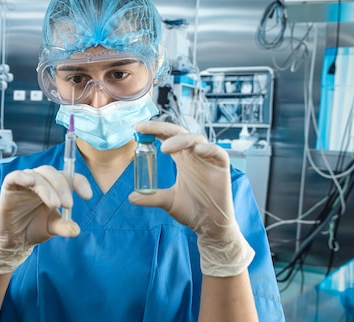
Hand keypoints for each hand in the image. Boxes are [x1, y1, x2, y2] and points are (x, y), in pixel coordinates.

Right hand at [0, 166, 91, 274]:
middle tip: (68, 204)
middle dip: (63, 187)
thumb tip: (76, 229)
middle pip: (53, 173)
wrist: (14, 240)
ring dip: (48, 188)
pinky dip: (22, 176)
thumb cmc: (33, 228)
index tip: (88, 195)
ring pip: (38, 175)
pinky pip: (15, 176)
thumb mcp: (52, 228)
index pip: (68, 176)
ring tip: (54, 204)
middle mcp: (40, 181)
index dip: (79, 182)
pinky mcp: (9, 187)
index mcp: (53, 186)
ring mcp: (24, 183)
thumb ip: (64, 226)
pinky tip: (30, 182)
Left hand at [129, 121, 253, 276]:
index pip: (167, 137)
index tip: (137, 127)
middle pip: (179, 133)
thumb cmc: (192, 210)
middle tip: (145, 129)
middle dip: (162, 128)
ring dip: (181, 139)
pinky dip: (209, 148)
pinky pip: (218, 152)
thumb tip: (131, 197)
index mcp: (181, 159)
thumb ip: (151, 197)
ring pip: (196, 139)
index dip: (153, 130)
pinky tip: (197, 150)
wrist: (210, 226)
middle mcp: (194, 155)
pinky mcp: (222, 168)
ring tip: (165, 147)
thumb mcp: (168, 202)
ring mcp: (208, 160)